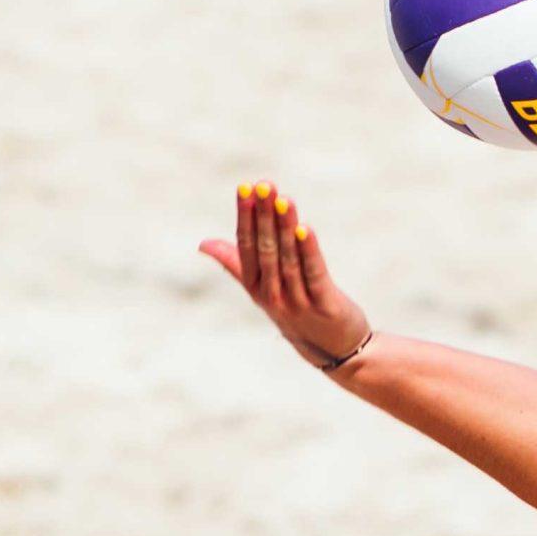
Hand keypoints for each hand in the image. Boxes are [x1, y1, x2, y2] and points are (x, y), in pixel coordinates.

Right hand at [198, 181, 373, 368]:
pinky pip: (314, 273)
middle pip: (265, 249)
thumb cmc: (296, 312)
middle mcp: (272, 295)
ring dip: (285, 226)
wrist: (332, 350)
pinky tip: (306, 228)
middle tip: (264, 185)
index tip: (244, 188)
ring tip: (283, 199)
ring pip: (288, 258)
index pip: (245, 247)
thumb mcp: (263, 290)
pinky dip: (308, 250)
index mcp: (256, 287)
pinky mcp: (323, 305)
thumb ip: (236, 264)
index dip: (245, 217)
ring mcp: (297, 301)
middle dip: (264, 216)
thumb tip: (204, 243)